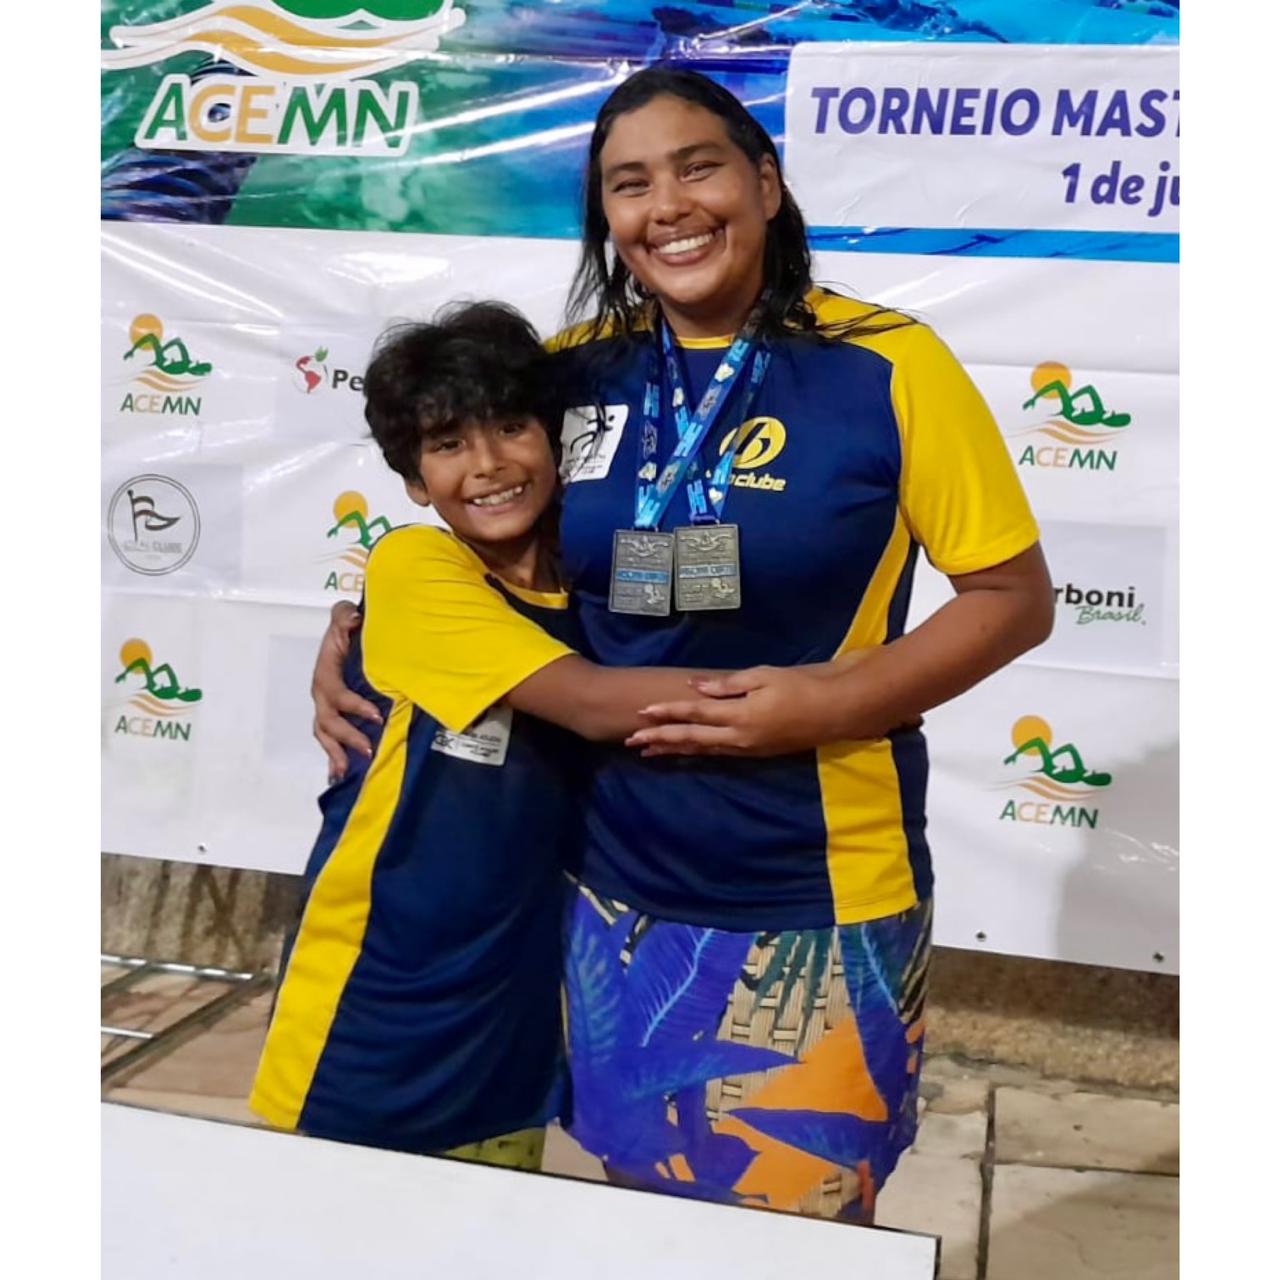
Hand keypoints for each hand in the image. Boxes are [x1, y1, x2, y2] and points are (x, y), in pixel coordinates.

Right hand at [312, 600, 380, 780]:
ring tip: (347, 770)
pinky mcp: (333, 717)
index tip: (376, 715)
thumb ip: (345, 615)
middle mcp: (322, 694)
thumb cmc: (348, 631)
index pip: (336, 694)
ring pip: (325, 735)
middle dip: (347, 736)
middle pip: (328, 721)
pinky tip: (339, 776)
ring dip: (336, 753)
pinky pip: (329, 741)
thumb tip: (352, 617)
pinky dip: (333, 759)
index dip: (353, 706)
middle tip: (368, 748)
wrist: (346, 638)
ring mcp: (325, 708)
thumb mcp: (345, 618)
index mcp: (325, 673)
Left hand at [624, 666, 840, 757]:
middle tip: (631, 741)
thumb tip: (695, 688)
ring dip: (674, 749)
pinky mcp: (756, 752)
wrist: (834, 711)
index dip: (667, 713)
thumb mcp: (763, 676)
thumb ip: (727, 685)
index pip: (695, 714)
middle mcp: (739, 738)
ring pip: (702, 750)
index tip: (642, 713)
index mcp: (740, 716)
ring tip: (649, 750)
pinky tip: (685, 750)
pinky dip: (696, 751)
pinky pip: (718, 753)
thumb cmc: (801, 686)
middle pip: (691, 739)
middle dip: (660, 739)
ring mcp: (747, 749)